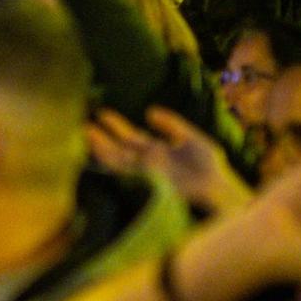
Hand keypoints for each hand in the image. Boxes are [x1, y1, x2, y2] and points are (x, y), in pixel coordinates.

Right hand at [86, 106, 252, 216]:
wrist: (217, 189)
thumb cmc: (209, 167)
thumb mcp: (190, 137)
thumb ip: (171, 124)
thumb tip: (148, 111)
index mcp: (157, 152)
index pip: (132, 137)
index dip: (117, 125)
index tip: (103, 113)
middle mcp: (147, 162)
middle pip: (119, 148)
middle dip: (102, 137)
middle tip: (83, 124)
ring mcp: (144, 171)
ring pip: (116, 158)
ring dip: (100, 146)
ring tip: (85, 132)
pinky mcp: (144, 179)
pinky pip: (123, 169)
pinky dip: (109, 160)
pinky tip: (98, 150)